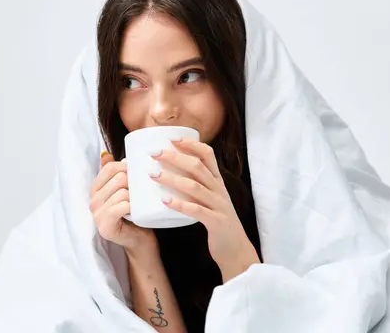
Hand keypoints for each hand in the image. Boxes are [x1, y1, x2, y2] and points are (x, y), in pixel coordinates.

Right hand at [90, 151, 157, 252]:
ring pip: (122, 192)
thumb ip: (112, 173)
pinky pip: (122, 206)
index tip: (136, 174)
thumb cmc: (134, 214)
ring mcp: (97, 214)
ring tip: (138, 204)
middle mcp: (92, 201)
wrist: (139, 240)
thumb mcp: (123, 190)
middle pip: (118, 178)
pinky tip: (135, 212)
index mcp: (95, 189)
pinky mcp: (105, 226)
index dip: (126, 167)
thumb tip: (105, 153)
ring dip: (135, 197)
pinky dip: (132, 207)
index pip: (109, 167)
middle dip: (134, 183)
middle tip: (140, 194)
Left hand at [150, 139, 259, 281]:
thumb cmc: (217, 222)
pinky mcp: (216, 222)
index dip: (190, 144)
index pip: (207, 155)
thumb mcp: (210, 199)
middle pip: (197, 166)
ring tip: (153, 174)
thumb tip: (169, 173)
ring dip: (172, 178)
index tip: (171, 138)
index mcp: (217, 182)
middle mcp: (219, 190)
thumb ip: (196, 186)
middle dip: (175, 157)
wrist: (236, 250)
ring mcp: (219, 205)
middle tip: (154, 153)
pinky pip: (197, 210)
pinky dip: (180, 204)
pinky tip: (165, 201)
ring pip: (194, 186)